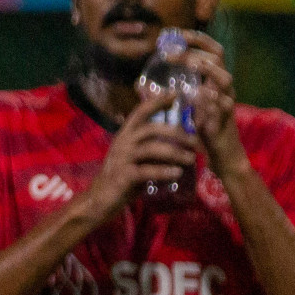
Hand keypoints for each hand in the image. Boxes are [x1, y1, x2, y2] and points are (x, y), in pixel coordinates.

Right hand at [82, 92, 199, 219]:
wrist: (99, 201)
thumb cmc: (121, 178)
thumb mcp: (137, 159)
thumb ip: (153, 149)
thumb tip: (180, 142)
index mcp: (125, 135)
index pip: (141, 111)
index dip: (157, 101)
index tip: (175, 94)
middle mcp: (122, 143)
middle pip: (152, 129)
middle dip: (177, 133)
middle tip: (195, 141)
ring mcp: (122, 158)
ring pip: (153, 148)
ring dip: (175, 153)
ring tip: (191, 159)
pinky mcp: (124, 175)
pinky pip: (148, 170)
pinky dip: (165, 171)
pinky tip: (177, 174)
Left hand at [176, 30, 245, 177]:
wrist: (221, 156)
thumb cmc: (200, 130)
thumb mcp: (181, 108)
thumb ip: (165, 94)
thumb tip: (139, 84)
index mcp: (213, 81)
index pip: (210, 52)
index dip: (197, 40)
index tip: (177, 33)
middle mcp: (223, 87)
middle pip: (218, 59)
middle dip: (195, 53)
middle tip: (172, 52)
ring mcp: (227, 102)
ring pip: (225, 78)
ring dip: (208, 71)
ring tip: (190, 65)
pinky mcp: (227, 119)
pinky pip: (224, 105)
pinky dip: (211, 100)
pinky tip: (199, 95)